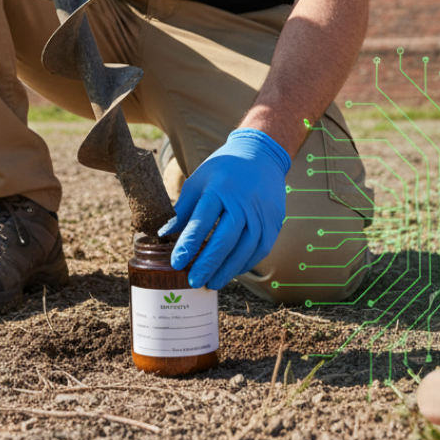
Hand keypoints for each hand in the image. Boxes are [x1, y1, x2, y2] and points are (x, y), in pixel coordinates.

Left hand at [159, 128, 289, 289]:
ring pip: (246, 248)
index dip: (188, 243)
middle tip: (193, 281)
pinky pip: (261, 249)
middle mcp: (243, 201)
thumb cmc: (224, 170)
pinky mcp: (274, 222)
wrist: (261, 155)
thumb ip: (184, 209)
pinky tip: (231, 271)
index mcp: (220, 188)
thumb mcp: (199, 181)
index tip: (176, 263)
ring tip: (211, 283)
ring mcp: (261, 213)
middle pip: (226, 238)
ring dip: (228, 269)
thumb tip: (165, 235)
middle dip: (208, 263)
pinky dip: (245, 263)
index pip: (202, 220)